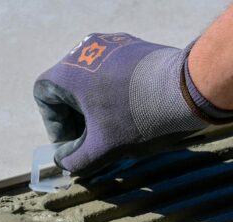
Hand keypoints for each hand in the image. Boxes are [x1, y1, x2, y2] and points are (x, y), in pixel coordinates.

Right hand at [34, 33, 232, 174]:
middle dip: (77, 118)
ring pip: (92, 80)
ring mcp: (111, 45)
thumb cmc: (138, 118)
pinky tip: (134, 112)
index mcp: (69, 71)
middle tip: (94, 141)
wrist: (187, 90)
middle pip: (68, 88)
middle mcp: (85, 50)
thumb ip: (76, 161)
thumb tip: (65, 165)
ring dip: (97, 106)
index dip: (55, 125)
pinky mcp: (134, 45)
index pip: (44, 97)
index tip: (75, 144)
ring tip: (116, 129)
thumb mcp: (103, 148)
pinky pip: (113, 71)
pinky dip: (116, 92)